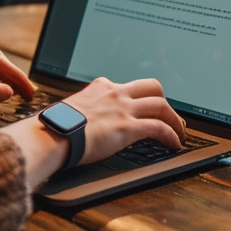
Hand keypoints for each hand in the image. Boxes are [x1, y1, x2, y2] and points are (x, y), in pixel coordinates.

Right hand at [3, 77, 186, 184]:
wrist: (51, 135)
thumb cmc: (54, 127)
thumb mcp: (70, 110)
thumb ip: (82, 111)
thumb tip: (78, 124)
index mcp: (100, 88)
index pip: (127, 87)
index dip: (139, 98)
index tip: (142, 108)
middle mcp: (115, 93)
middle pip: (152, 88)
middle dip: (164, 101)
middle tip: (168, 115)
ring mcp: (123, 109)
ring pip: (162, 105)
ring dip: (175, 120)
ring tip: (179, 133)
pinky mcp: (128, 127)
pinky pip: (160, 128)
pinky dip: (171, 136)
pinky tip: (175, 144)